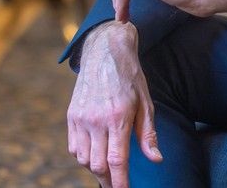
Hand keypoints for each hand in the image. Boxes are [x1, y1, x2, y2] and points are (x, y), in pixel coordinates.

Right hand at [67, 21, 161, 186]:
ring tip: (108, 170)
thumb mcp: (146, 102)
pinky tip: (95, 155)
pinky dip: (83, 157)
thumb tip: (156, 159)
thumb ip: (148, 134)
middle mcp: (95, 120)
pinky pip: (73, 147)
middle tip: (118, 184)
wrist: (105, 51)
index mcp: (117, 116)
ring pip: (83, 159)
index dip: (120, 182)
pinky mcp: (71, 116)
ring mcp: (80, 118)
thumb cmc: (130, 77)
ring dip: (95, 169)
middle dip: (108, 179)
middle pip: (97, 164)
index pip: (116, 160)